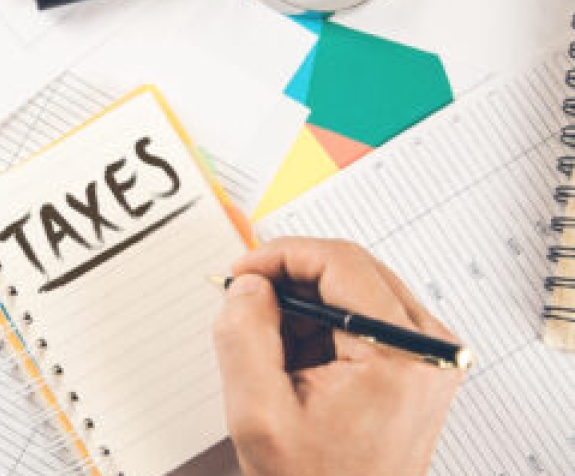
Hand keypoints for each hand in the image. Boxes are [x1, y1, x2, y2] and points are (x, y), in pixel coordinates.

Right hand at [213, 237, 461, 475]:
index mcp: (399, 357)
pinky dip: (324, 324)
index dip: (281, 255)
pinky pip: (367, 314)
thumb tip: (248, 285)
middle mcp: (428, 350)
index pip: (340, 262)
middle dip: (291, 279)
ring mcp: (429, 355)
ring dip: (306, 305)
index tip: (242, 272)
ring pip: (357, 288)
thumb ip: (244, 337)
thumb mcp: (257, 415)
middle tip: (246, 303)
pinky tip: (299, 362)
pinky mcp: (419, 363)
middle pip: (352, 268)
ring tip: (275, 352)